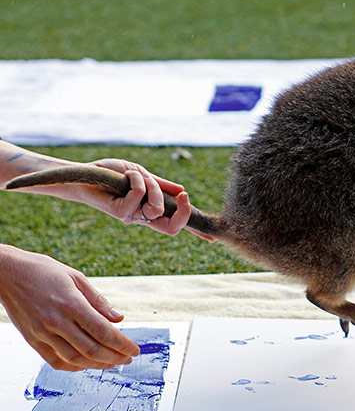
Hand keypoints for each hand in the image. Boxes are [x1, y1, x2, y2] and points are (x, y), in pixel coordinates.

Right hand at [0, 245, 139, 370]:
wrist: (7, 273)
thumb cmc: (43, 271)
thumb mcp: (76, 277)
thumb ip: (98, 301)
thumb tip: (119, 318)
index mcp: (71, 303)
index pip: (103, 331)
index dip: (122, 344)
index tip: (134, 350)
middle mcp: (56, 321)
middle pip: (92, 349)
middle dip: (114, 357)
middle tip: (127, 359)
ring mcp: (43, 333)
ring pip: (75, 358)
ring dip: (97, 364)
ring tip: (112, 363)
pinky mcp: (32, 339)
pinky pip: (55, 361)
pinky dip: (74, 366)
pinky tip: (87, 364)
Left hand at [83, 158, 208, 237]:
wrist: (85, 173)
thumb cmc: (112, 174)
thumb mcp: (143, 175)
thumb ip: (161, 185)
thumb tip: (182, 191)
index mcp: (151, 211)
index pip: (176, 224)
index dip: (194, 231)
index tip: (212, 237)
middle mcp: (142, 218)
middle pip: (172, 227)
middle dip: (183, 213)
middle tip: (184, 196)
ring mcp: (131, 217)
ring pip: (156, 208)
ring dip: (152, 186)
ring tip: (136, 175)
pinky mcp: (119, 212)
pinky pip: (139, 195)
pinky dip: (136, 180)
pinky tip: (125, 175)